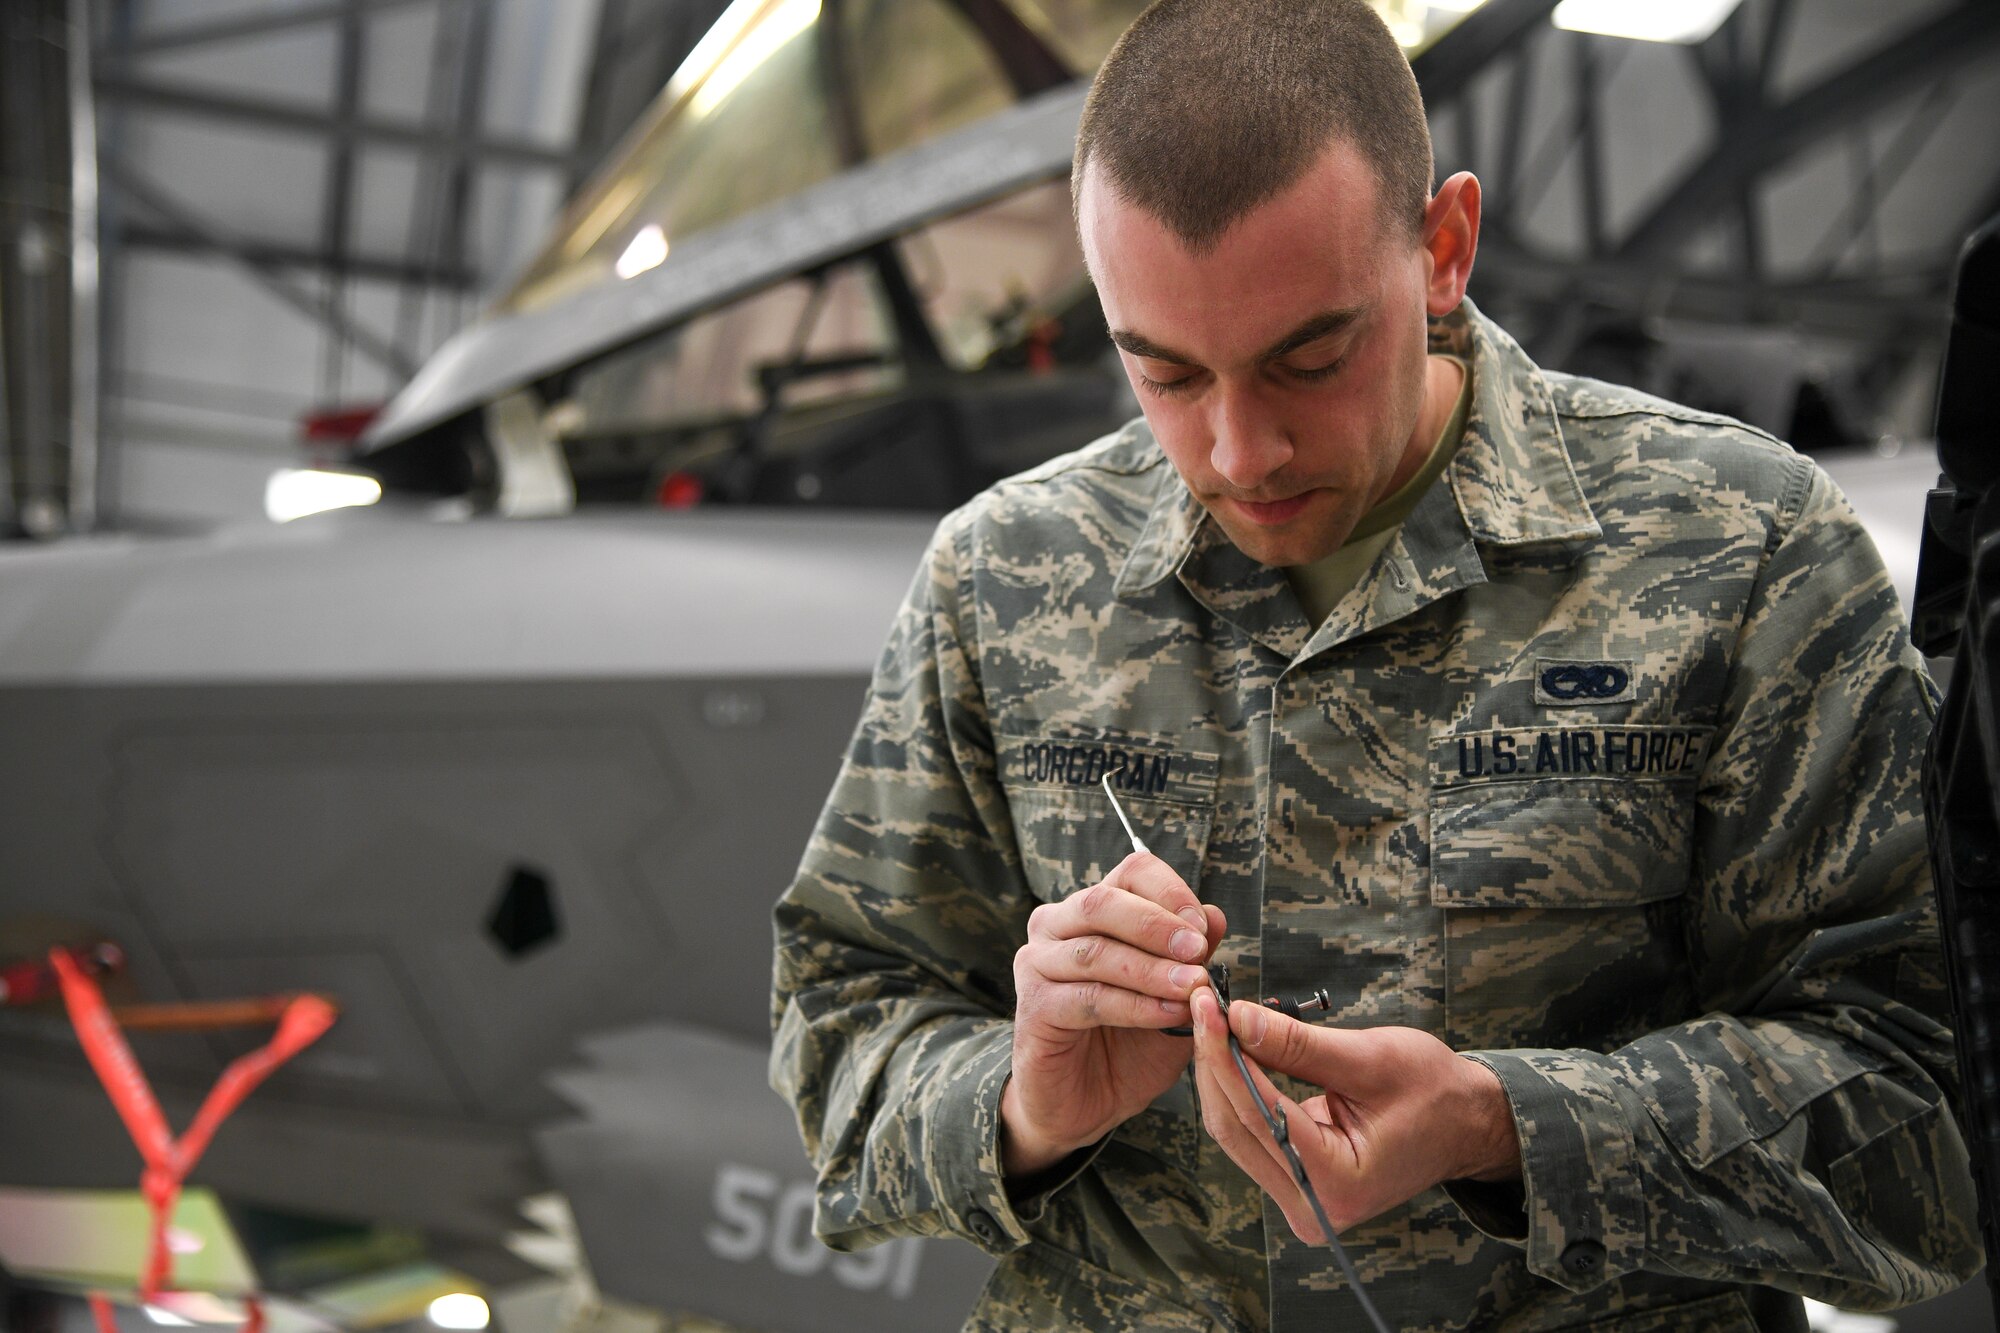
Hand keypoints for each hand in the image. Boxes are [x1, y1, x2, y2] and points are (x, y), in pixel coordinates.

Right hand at [1003, 852, 1225, 1176]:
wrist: (1085, 1105)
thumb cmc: (1130, 1045)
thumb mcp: (1174, 999)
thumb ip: (1190, 960)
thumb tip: (1215, 916)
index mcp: (1093, 911)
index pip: (1131, 873)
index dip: (1170, 892)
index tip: (1203, 927)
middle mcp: (1056, 926)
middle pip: (1103, 901)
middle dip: (1157, 925)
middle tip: (1198, 951)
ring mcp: (1037, 964)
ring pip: (1096, 951)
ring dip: (1151, 969)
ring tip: (1192, 988)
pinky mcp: (1034, 1007)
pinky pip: (1089, 998)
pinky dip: (1135, 1006)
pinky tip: (1169, 1016)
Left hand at [1189, 988, 1519, 1241]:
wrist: (1466, 1124)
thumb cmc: (1433, 1091)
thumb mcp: (1370, 1058)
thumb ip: (1298, 1045)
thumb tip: (1236, 1017)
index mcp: (1337, 1182)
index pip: (1257, 1112)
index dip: (1223, 1053)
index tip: (1206, 1005)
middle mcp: (1312, 1206)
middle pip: (1235, 1125)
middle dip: (1214, 1060)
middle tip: (1201, 1002)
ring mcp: (1301, 1200)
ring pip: (1234, 1129)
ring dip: (1220, 1071)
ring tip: (1215, 1017)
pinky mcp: (1295, 1182)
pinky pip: (1249, 1131)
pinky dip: (1238, 1086)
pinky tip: (1233, 1046)